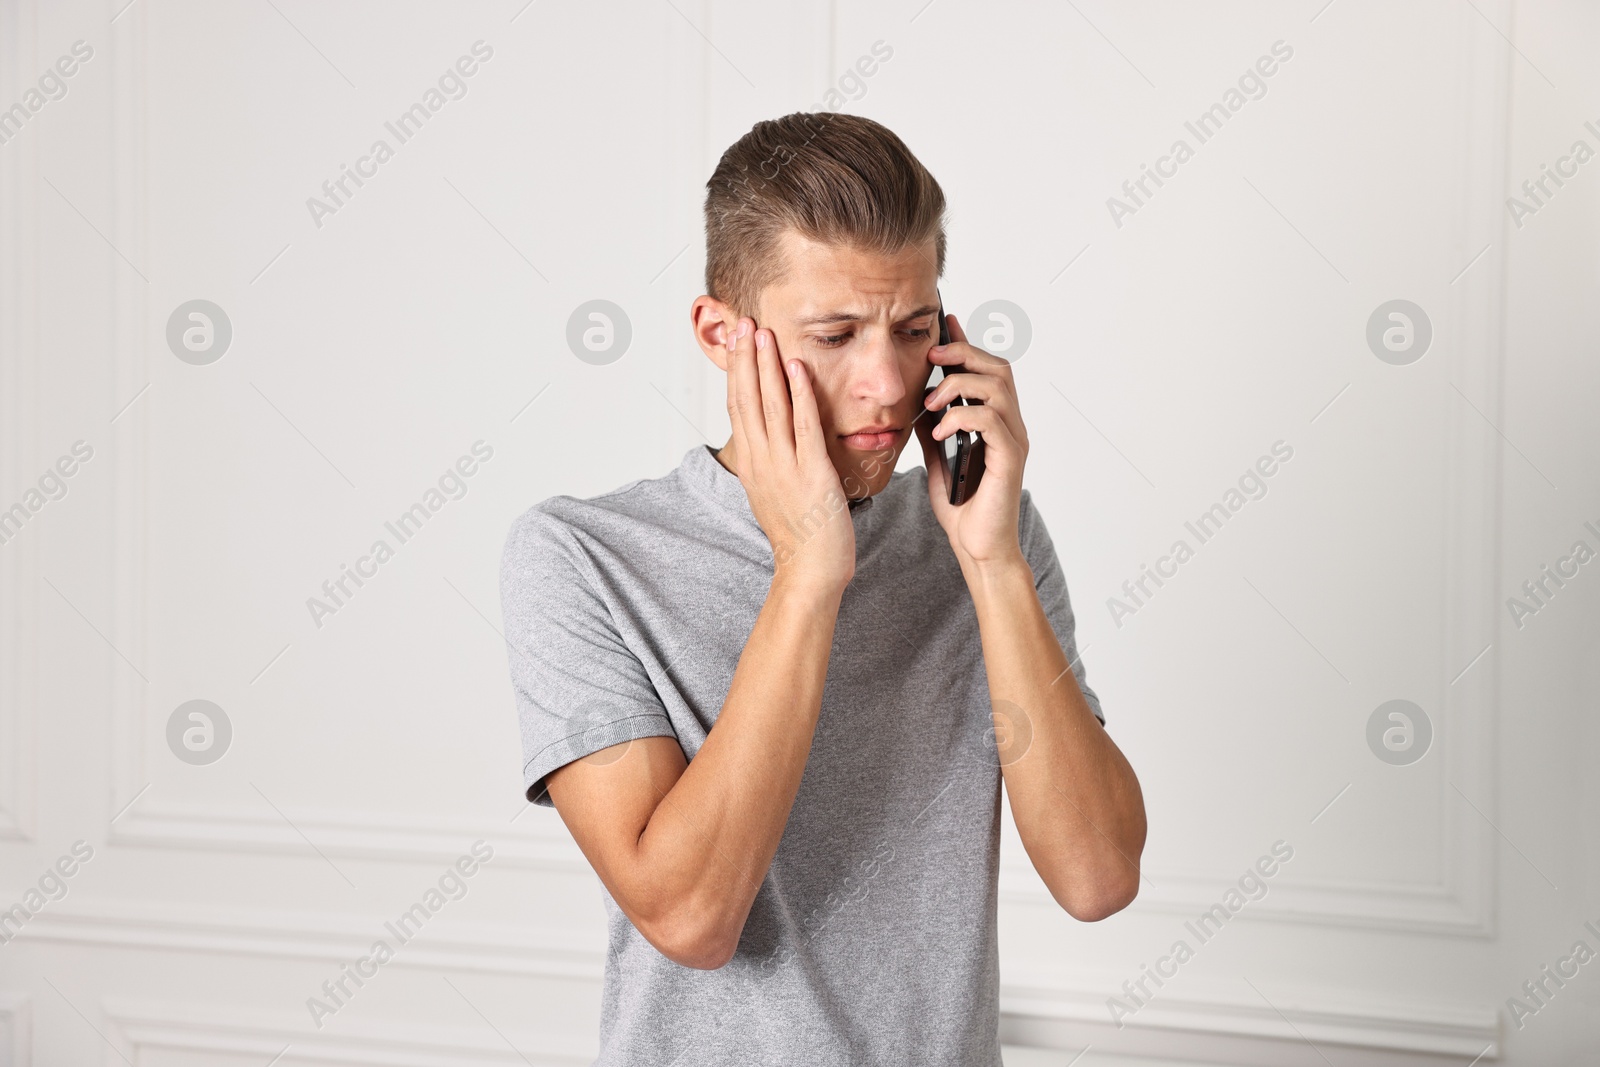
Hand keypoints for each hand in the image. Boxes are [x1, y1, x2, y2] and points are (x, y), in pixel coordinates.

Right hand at [724, 318, 855, 593]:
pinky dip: (800, 395)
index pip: (738, 407)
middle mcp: (762, 461)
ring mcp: (784, 466)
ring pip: (770, 406)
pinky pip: (804, 426)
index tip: (736, 341)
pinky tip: (797, 367)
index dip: (736, 372)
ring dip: (766, 366)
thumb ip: (772, 463)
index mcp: (752, 464)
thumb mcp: (776, 493)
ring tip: (763, 333)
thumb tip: (771, 442)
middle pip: (746, 399)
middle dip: (744, 358)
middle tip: (742, 322)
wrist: (810, 571)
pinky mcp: (811, 473)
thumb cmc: (801, 537)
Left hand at [914, 313, 1028, 569]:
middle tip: (933, 359)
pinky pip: (991, 420)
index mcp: (995, 422)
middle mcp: (1010, 425)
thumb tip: (918, 403)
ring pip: (996, 387)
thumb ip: (934, 430)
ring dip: (958, 385)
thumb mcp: (938, 459)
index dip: (966, 344)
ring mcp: (1013, 440)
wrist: (978, 547)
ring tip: (931, 401)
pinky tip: (941, 430)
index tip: (945, 323)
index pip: (986, 370)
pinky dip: (961, 416)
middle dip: (964, 354)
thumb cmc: (962, 508)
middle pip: (998, 368)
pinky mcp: (1010, 458)